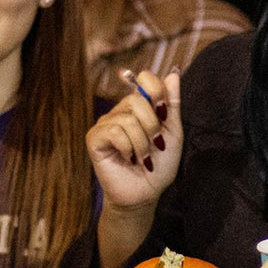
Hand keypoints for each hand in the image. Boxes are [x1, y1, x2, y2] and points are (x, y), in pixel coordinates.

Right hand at [86, 69, 182, 214]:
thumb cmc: (159, 165)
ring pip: (128, 119)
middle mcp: (121, 111)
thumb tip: (173, 73)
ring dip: (142, 143)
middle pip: (138, 100)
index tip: (164, 114)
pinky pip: (114, 131)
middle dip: (153, 127)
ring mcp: (106, 123)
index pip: (144, 78)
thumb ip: (172, 105)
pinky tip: (128, 159)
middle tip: (154, 147)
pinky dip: (128, 148)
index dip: (157, 91)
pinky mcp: (94, 138)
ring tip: (143, 158)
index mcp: (140, 107)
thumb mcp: (173, 132)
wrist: (145, 194)